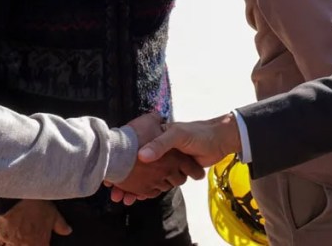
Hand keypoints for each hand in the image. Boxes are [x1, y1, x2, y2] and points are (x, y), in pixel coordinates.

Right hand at [0, 199, 70, 245]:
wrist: (18, 197)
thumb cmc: (37, 205)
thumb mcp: (54, 213)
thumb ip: (61, 225)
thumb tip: (68, 231)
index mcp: (40, 243)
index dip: (43, 245)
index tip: (43, 243)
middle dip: (28, 245)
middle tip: (28, 241)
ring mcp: (12, 243)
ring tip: (16, 243)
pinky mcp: (0, 236)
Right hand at [108, 114, 240, 204]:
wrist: (219, 140)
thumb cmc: (197, 134)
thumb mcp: (177, 135)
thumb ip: (161, 144)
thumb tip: (142, 156)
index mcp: (157, 140)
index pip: (136, 153)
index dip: (123, 163)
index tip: (111, 175)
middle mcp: (159, 152)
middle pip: (137, 167)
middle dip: (125, 180)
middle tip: (114, 191)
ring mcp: (166, 163)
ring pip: (146, 177)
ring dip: (134, 187)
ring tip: (122, 196)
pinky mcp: (174, 172)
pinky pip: (158, 183)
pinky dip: (147, 190)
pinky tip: (137, 196)